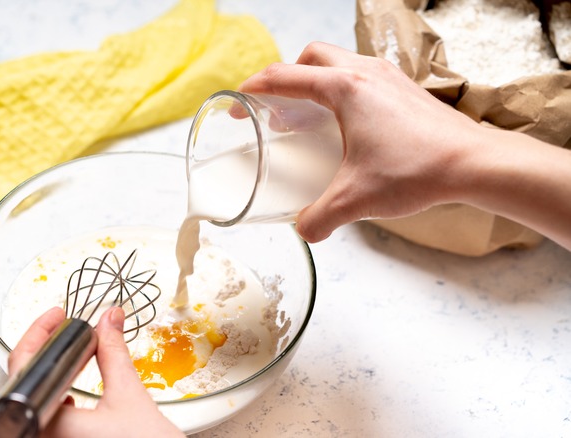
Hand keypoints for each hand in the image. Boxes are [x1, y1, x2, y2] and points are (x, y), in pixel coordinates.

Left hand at [0, 306, 183, 437]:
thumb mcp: (130, 397)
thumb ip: (113, 353)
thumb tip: (108, 320)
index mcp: (50, 426)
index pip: (22, 367)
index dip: (37, 333)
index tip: (56, 318)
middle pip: (10, 392)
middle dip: (33, 362)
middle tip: (55, 340)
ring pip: (17, 415)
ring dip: (37, 388)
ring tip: (62, 368)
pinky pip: (33, 432)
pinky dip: (46, 412)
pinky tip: (68, 404)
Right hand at [238, 42, 482, 241]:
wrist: (474, 163)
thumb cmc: (417, 170)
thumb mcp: (356, 200)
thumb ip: (319, 218)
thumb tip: (303, 230)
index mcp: (344, 89)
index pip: (284, 76)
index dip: (253, 89)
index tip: (239, 104)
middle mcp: (365, 73)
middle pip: (311, 57)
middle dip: (285, 76)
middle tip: (274, 106)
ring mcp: (389, 77)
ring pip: (339, 63)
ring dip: (315, 81)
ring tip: (306, 115)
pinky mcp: (406, 89)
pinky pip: (362, 77)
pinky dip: (342, 91)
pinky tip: (346, 125)